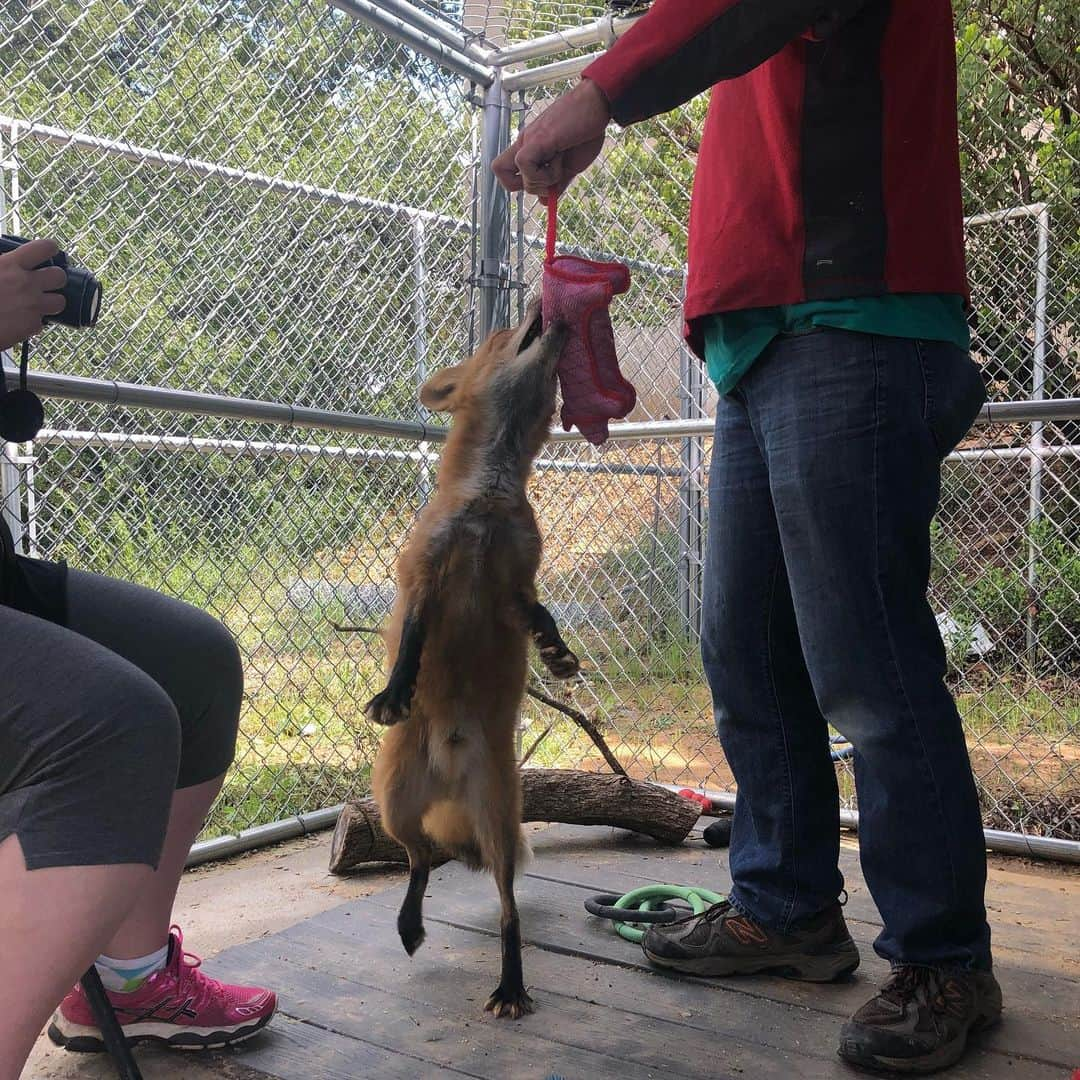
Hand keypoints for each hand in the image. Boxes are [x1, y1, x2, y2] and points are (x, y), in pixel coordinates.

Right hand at [0, 239, 66, 350]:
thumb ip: (2, 262)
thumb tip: (9, 259)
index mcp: (11, 264)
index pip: (44, 248)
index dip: (49, 249)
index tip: (47, 253)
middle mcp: (26, 283)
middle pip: (60, 276)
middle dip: (54, 279)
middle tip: (42, 283)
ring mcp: (32, 305)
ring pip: (59, 302)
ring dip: (49, 302)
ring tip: (34, 303)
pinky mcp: (32, 325)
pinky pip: (42, 322)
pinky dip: (32, 322)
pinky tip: (18, 319)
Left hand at [492, 79, 611, 200]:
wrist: (597, 104)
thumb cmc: (587, 131)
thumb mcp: (570, 166)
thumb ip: (556, 184)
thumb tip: (545, 202)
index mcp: (530, 148)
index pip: (505, 170)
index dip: (519, 184)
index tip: (544, 183)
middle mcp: (525, 142)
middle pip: (498, 170)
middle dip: (524, 185)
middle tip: (549, 178)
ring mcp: (529, 140)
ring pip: (516, 175)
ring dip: (542, 180)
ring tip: (561, 160)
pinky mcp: (538, 138)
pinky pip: (525, 164)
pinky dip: (544, 172)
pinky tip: (560, 157)